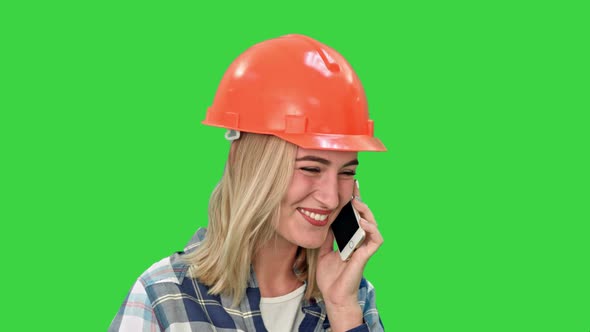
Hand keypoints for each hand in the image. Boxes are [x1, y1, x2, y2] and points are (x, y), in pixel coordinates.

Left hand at [315, 181, 383, 329]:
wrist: (332, 296)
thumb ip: (325, 236)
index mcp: (350, 239)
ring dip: (367, 212)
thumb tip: (321, 219)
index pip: (354, 217)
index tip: (350, 186)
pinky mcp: (366, 256)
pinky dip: (371, 229)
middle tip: (354, 188)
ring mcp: (364, 249)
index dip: (354, 202)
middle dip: (361, 201)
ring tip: (357, 203)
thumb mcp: (322, 251)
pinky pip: (376, 240)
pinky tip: (362, 223)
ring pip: (373, 225)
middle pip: (365, 217)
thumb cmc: (330, 277)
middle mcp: (360, 242)